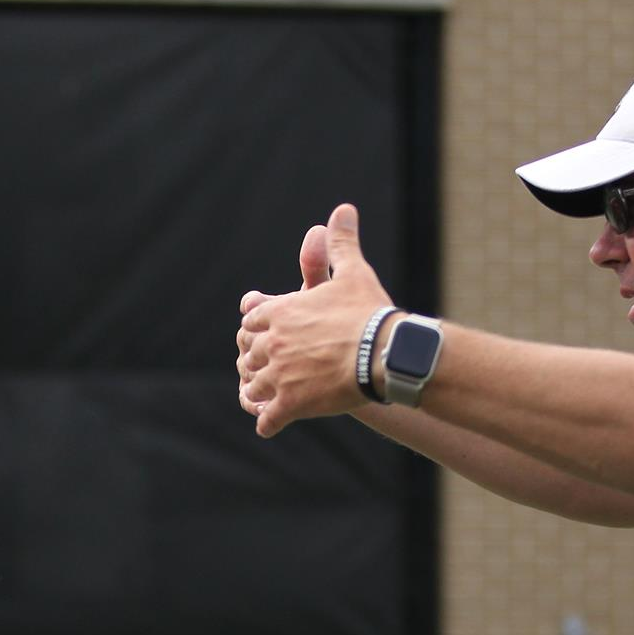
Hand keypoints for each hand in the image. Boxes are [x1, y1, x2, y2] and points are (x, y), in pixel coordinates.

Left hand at [236, 203, 393, 436]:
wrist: (384, 352)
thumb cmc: (368, 311)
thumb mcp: (352, 272)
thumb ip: (341, 243)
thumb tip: (343, 209)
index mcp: (280, 312)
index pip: (252, 321)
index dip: (256, 329)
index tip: (259, 336)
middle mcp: (273, 343)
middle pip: (249, 354)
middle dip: (255, 361)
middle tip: (259, 369)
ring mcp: (279, 375)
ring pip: (255, 386)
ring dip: (258, 392)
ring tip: (265, 398)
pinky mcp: (291, 404)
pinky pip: (268, 419)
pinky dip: (268, 422)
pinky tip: (271, 424)